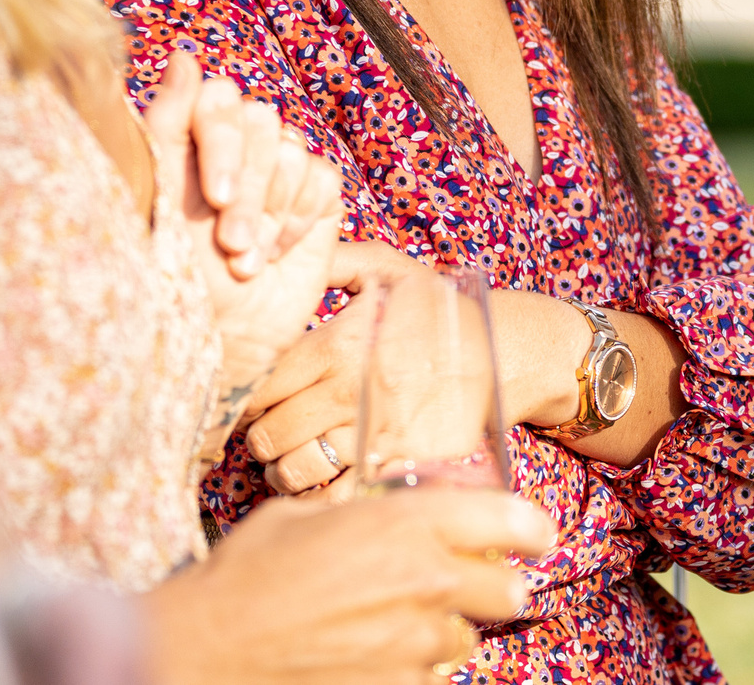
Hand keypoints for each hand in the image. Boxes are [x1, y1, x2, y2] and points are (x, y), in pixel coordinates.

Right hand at [144, 490, 554, 684]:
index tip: (539, 535)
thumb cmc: (244, 574)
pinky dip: (407, 672)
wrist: (202, 648)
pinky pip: (425, 681)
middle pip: (506, 590)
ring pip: (463, 643)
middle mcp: (423, 581)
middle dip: (497, 588)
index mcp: (404, 523)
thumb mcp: (303, 516)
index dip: (532, 527)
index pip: (508, 517)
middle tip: (483, 588)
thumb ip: (357, 513)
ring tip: (396, 630)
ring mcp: (412, 645)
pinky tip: (370, 659)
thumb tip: (378, 514)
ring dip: (442, 636)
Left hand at [150, 51, 325, 275]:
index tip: (214, 197)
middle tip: (231, 244)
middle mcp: (239, 145)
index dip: (223, 142)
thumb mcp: (162, 200)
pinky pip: (322, 180)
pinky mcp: (317, 196)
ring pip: (290, 153)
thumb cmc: (177, 274)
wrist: (221, 336)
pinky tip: (277, 253)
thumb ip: (168, 124)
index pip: (220, 98)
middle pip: (260, 123)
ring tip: (246, 261)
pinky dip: (298, 221)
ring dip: (269, 215)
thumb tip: (182, 56)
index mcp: (194, 137)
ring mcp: (281, 168)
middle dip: (247, 191)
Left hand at [245, 243, 430, 495]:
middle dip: (258, 437)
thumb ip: (333, 261)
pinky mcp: (401, 466)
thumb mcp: (390, 269)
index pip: (259, 386)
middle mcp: (352, 394)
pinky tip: (323, 481)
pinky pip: (339, 497)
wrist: (509, 352)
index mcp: (339, 345)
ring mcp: (376, 435)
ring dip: (281, 471)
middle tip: (267, 432)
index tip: (252, 399)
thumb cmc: (442, 310)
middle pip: (268, 434)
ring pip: (295, 472)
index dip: (244, 397)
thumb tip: (278, 254)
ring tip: (286, 461)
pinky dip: (320, 498)